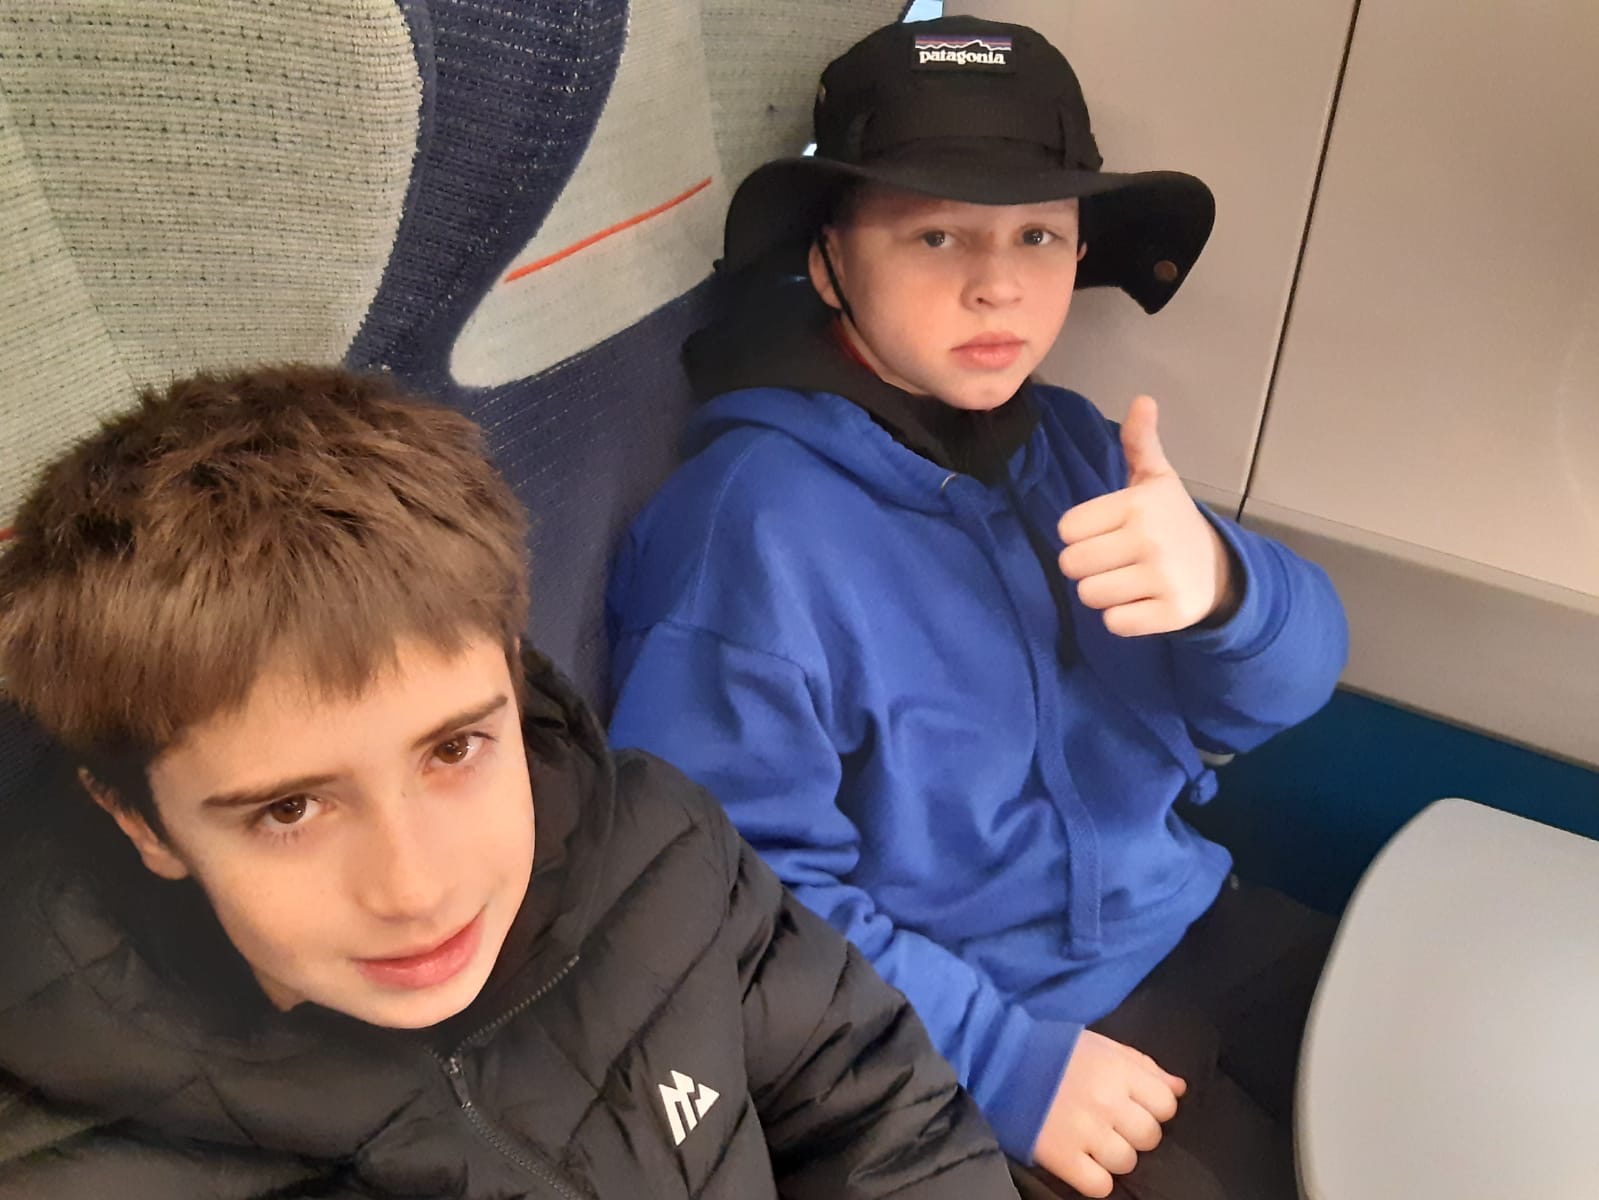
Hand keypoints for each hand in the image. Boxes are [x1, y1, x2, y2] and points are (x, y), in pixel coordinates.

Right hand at [1032, 1030, 1186, 1197]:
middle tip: (1112, 1124)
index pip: (1166, 1104)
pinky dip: (1094, 1178)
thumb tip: (1180, 1088)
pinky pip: (1100, 1186)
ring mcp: (1084, 1132)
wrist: (998, 1061)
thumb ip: (1143, 1065)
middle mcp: (1106, 1101)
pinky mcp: (1062, 1157)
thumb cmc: (1054, 1050)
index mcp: (1117, 1070)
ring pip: (1126, 1162)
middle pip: (1149, 1137)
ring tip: (1093, 1141)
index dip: (1154, 1107)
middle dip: (1135, 1133)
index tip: (1134, 1105)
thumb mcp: (1101, 1046)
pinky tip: (1082, 1160)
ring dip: (1114, 1156)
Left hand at [1057, 395, 1234, 636]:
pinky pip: (1114, 624)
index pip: (1067, 529)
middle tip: (1112, 560)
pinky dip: (1122, 618)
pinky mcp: (1170, 614)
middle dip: (1085, 566)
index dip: (1079, 534)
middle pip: (1072, 565)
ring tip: (1126, 580)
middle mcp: (1149, 540)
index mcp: (1138, 505)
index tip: (1104, 532)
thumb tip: (1143, 400)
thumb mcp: (1156, 479)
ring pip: (1089, 596)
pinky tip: (1140, 602)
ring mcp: (1162, 578)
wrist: (1219, 568)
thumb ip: (1140, 442)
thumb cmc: (1172, 520)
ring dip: (1101, 593)